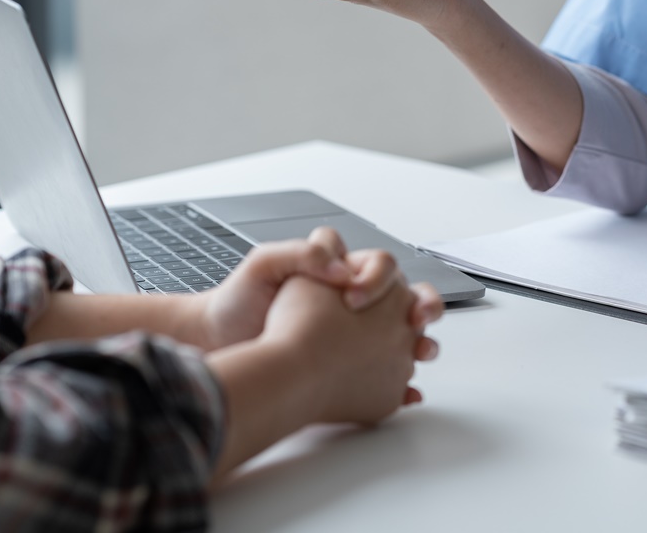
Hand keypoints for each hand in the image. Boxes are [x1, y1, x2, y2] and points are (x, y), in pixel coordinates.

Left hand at [205, 259, 441, 477]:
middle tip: (417, 319)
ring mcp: (356, 336)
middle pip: (408, 297)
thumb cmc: (240, 299)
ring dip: (423, 341)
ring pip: (405, 334)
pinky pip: (388, 374)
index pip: (381, 265)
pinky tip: (407, 392)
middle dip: (425, 305)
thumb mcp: (266, 264)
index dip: (378, 278)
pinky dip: (402, 383)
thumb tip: (343, 269)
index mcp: (340, 273)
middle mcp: (355, 302)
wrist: (221, 341)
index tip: (352, 298)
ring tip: (422, 352)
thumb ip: (305, 255)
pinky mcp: (350, 367)